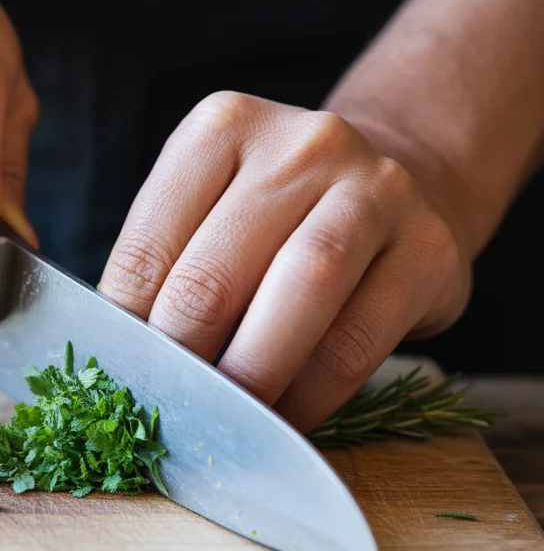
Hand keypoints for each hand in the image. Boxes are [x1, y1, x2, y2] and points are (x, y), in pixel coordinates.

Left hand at [99, 92, 471, 430]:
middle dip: (181, 363)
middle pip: (212, 277)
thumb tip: (120, 364)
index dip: (125, 333)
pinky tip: (285, 417)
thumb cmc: (282, 214)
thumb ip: (168, 268)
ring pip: (297, 295)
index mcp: (222, 128)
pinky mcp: (429, 249)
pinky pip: (356, 342)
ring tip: (225, 422)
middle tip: (166, 413)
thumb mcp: (214, 208)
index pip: (147, 248)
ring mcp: (375, 189)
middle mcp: (301, 146)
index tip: (120, 381)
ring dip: (249, 376)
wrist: (402, 183)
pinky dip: (310, 395)